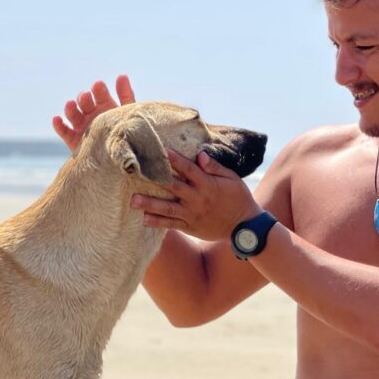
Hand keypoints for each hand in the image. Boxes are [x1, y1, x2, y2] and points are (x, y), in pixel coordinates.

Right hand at [52, 74, 135, 151]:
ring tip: (71, 105)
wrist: (120, 160)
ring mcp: (82, 126)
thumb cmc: (126, 135)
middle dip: (84, 98)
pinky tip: (57, 119)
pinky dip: (59, 125)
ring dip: (70, 109)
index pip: (100, 94)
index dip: (98, 90)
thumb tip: (122, 75)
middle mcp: (92, 114)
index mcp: (105, 106)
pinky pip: (64, 131)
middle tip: (86, 97)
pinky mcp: (74, 140)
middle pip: (84, 102)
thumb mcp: (126, 114)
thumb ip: (125, 96)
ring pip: (72, 114)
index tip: (99, 86)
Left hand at [131, 150, 260, 240]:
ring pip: (168, 208)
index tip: (161, 150)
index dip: (174, 159)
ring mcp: (192, 215)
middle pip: (173, 187)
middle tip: (136, 175)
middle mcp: (197, 199)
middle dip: (155, 180)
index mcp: (208, 184)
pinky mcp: (191, 227)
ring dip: (150, 204)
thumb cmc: (239, 199)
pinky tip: (145, 219)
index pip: (188, 169)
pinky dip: (158, 223)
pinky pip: (172, 225)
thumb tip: (200, 155)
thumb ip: (215, 167)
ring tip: (134, 201)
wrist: (245, 227)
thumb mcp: (232, 179)